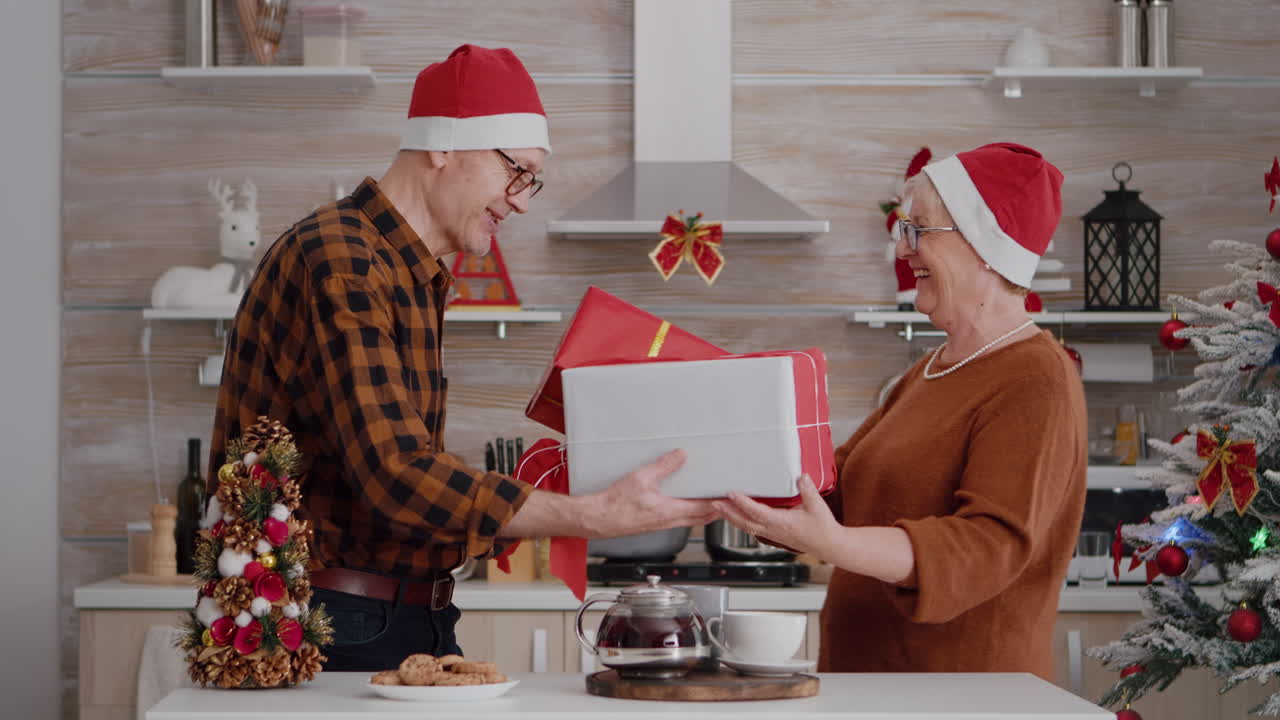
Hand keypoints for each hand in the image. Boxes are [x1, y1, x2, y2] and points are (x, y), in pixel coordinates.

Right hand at [585, 449, 720, 538]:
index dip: (720, 504)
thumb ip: (663, 466)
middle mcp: (669, 521)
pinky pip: (681, 520)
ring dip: (705, 513)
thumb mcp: (641, 478)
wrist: (599, 519)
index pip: (704, 509)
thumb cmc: (616, 504)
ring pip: (692, 521)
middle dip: (718, 511)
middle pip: (702, 518)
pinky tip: (687, 505)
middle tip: (730, 502)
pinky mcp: (655, 524)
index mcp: (670, 511)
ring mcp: (662, 525)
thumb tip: (680, 455)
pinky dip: (691, 514)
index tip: (731, 498)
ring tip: (714, 503)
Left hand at [713, 475, 838, 558]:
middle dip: (727, 512)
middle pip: (744, 522)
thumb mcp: (817, 507)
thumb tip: (801, 476)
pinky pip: (753, 529)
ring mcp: (773, 534)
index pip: (756, 512)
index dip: (742, 503)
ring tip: (719, 508)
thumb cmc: (823, 530)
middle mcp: (774, 530)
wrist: (829, 546)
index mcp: (782, 523)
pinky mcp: (775, 536)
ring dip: (732, 517)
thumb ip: (808, 490)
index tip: (731, 494)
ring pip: (747, 527)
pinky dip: (742, 522)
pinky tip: (737, 517)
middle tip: (713, 502)